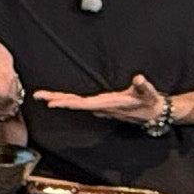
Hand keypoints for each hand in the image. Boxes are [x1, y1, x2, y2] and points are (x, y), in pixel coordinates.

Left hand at [35, 74, 168, 125]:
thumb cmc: (150, 102)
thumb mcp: (148, 93)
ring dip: (61, 100)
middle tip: (38, 96)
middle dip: (57, 100)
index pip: (83, 104)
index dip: (68, 103)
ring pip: (77, 104)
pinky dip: (70, 101)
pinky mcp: (102, 106)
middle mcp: (101, 107)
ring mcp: (101, 108)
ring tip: (44, 96)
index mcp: (108, 104)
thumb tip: (138, 78)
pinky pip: (82, 104)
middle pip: (75, 104)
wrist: (155, 114)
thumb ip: (143, 86)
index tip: (53, 103)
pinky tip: (63, 100)